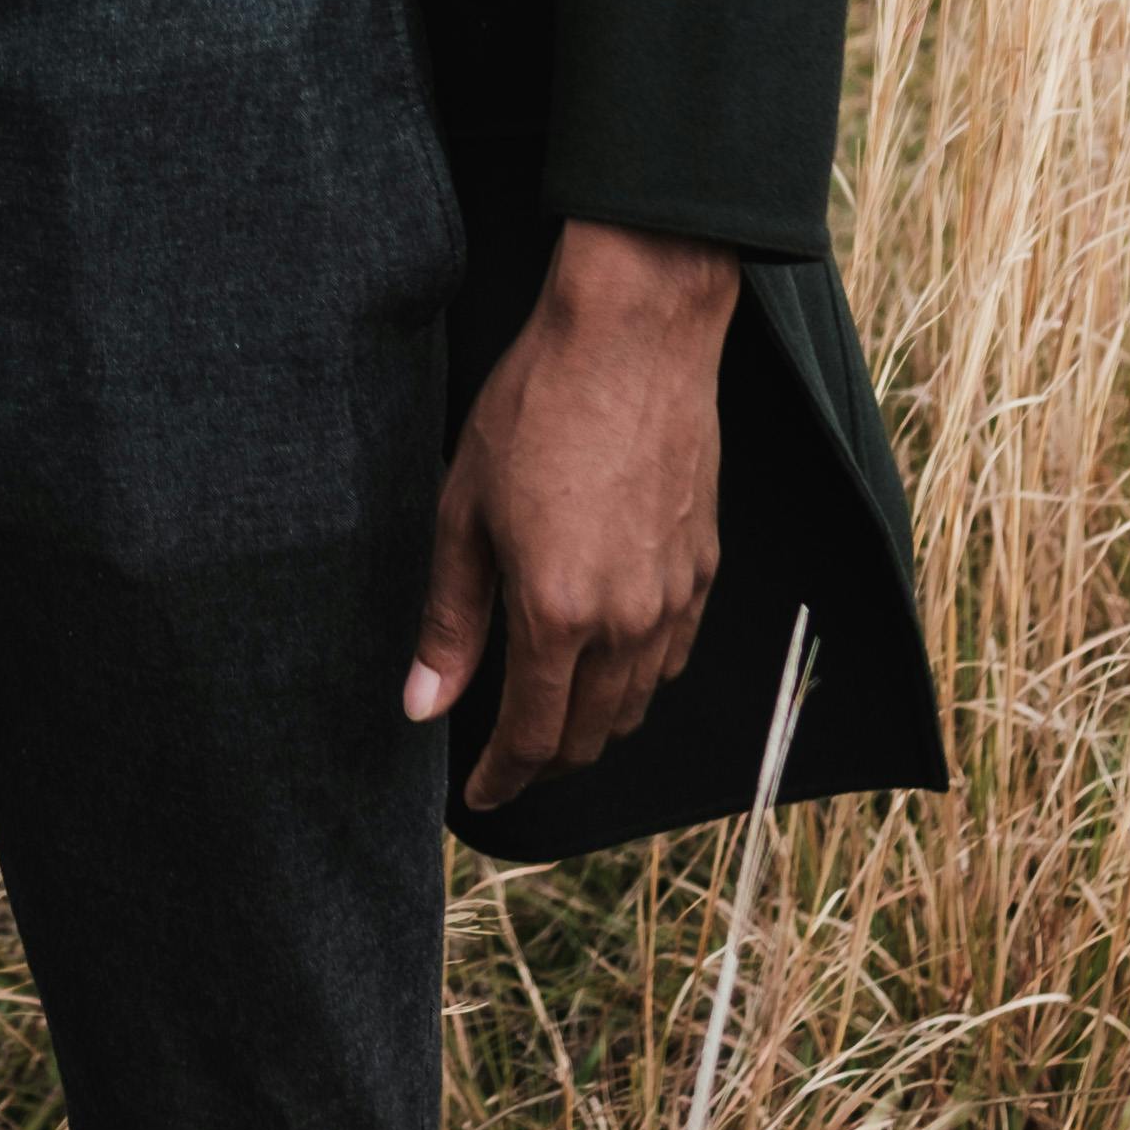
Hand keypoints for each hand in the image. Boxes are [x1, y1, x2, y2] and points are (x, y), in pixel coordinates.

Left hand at [405, 220, 738, 809]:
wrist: (634, 335)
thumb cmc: (537, 407)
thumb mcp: (464, 510)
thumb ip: (450, 620)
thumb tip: (423, 705)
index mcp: (559, 613)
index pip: (534, 736)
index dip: (502, 777)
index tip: (478, 794)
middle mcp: (628, 621)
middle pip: (591, 736)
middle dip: (545, 760)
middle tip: (506, 757)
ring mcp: (675, 596)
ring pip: (637, 703)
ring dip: (593, 723)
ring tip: (552, 711)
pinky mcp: (705, 566)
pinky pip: (674, 655)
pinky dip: (639, 678)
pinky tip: (609, 656)